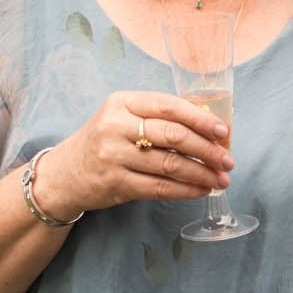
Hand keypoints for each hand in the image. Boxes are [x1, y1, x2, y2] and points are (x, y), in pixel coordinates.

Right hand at [32, 91, 233, 218]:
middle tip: (228, 160)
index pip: (168, 106)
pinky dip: (185, 190)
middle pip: (173, 136)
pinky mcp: (115, 183)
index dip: (200, 119)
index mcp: (122, 103)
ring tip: (220, 179)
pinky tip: (201, 190)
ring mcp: (113, 156)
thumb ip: (158, 118)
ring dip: (201, 174)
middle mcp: (115, 127)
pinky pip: (159, 188)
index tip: (223, 132)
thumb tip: (209, 129)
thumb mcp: (123, 118)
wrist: (64, 174)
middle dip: (207, 150)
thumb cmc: (104, 141)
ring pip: (169, 165)